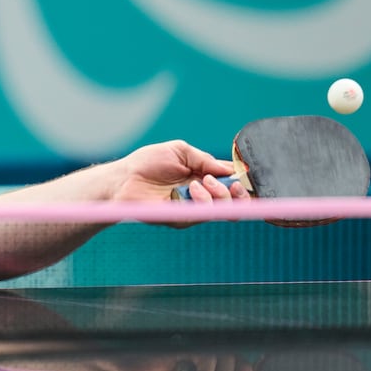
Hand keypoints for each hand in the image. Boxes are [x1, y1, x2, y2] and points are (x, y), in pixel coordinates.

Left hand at [113, 140, 250, 202]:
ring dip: (220, 196)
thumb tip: (231, 169)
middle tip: (231, 183)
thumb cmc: (147, 162)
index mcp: (204, 177)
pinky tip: (192, 189)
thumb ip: (205, 159)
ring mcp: (194, 208)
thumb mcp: (180, 151)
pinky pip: (204, 215)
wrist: (124, 178)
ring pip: (224, 210)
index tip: (246, 176)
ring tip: (200, 183)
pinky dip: (204, 202)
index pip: (233, 184)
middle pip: (237, 202)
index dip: (245, 183)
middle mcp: (203, 194)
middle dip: (241, 194)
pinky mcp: (182, 219)